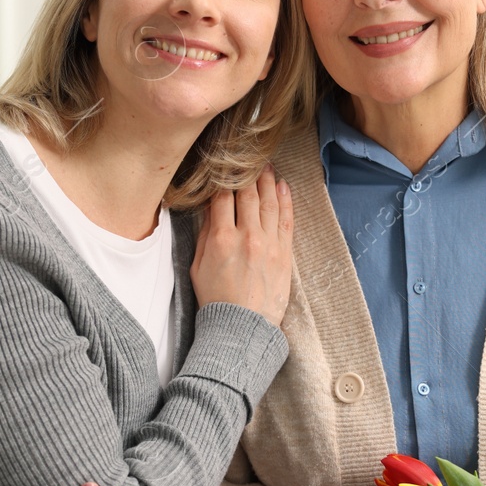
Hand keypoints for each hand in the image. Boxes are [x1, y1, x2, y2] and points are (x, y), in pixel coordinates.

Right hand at [190, 164, 293, 325]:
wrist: (242, 327)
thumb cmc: (216, 299)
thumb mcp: (198, 266)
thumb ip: (205, 234)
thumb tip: (211, 208)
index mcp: (221, 238)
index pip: (222, 197)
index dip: (223, 178)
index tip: (223, 167)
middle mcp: (247, 236)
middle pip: (248, 194)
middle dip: (247, 174)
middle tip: (247, 159)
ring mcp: (269, 243)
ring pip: (269, 202)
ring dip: (267, 180)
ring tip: (266, 166)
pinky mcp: (285, 253)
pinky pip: (286, 219)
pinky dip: (285, 200)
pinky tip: (282, 186)